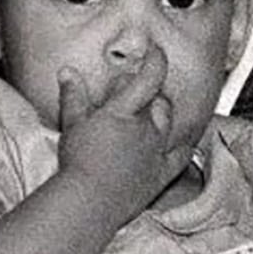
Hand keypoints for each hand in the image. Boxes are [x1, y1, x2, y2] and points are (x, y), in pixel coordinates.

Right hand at [55, 48, 195, 219]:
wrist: (88, 201)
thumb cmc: (77, 163)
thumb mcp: (72, 124)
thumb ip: (73, 96)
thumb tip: (68, 71)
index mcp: (125, 112)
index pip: (149, 78)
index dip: (156, 61)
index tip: (156, 51)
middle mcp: (147, 128)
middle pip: (159, 102)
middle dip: (151, 95)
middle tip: (137, 97)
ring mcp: (157, 151)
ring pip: (170, 123)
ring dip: (163, 115)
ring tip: (151, 116)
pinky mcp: (161, 173)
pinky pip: (181, 155)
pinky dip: (184, 145)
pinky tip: (184, 141)